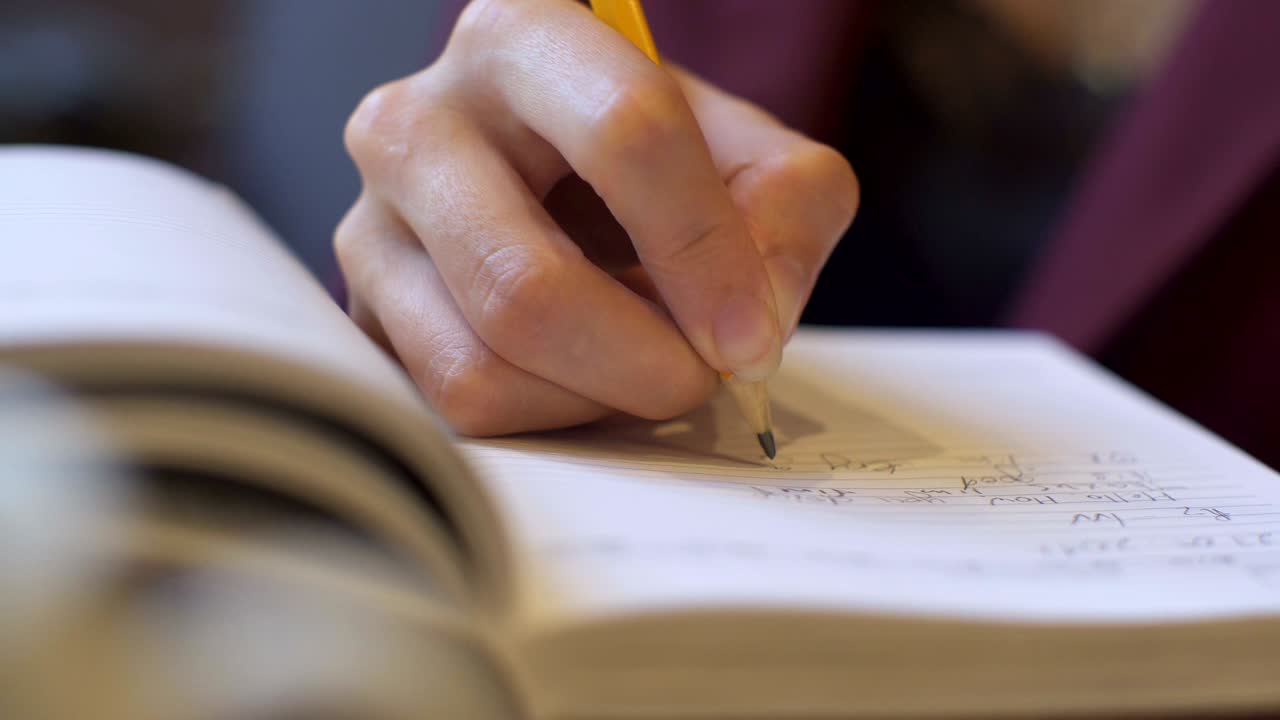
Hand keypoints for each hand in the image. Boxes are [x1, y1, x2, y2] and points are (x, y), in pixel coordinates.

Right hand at [336, 0, 857, 434]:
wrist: (558, 190)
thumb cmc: (656, 168)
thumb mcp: (750, 158)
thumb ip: (789, 208)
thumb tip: (748, 316)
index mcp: (524, 35)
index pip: (625, 132)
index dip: (702, 250)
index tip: (750, 338)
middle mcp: (416, 118)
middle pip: (527, 282)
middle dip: (641, 362)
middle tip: (701, 378)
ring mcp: (368, 223)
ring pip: (481, 362)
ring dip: (594, 398)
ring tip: (640, 366)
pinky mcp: (359, 313)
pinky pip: (454, 401)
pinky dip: (545, 415)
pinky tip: (580, 375)